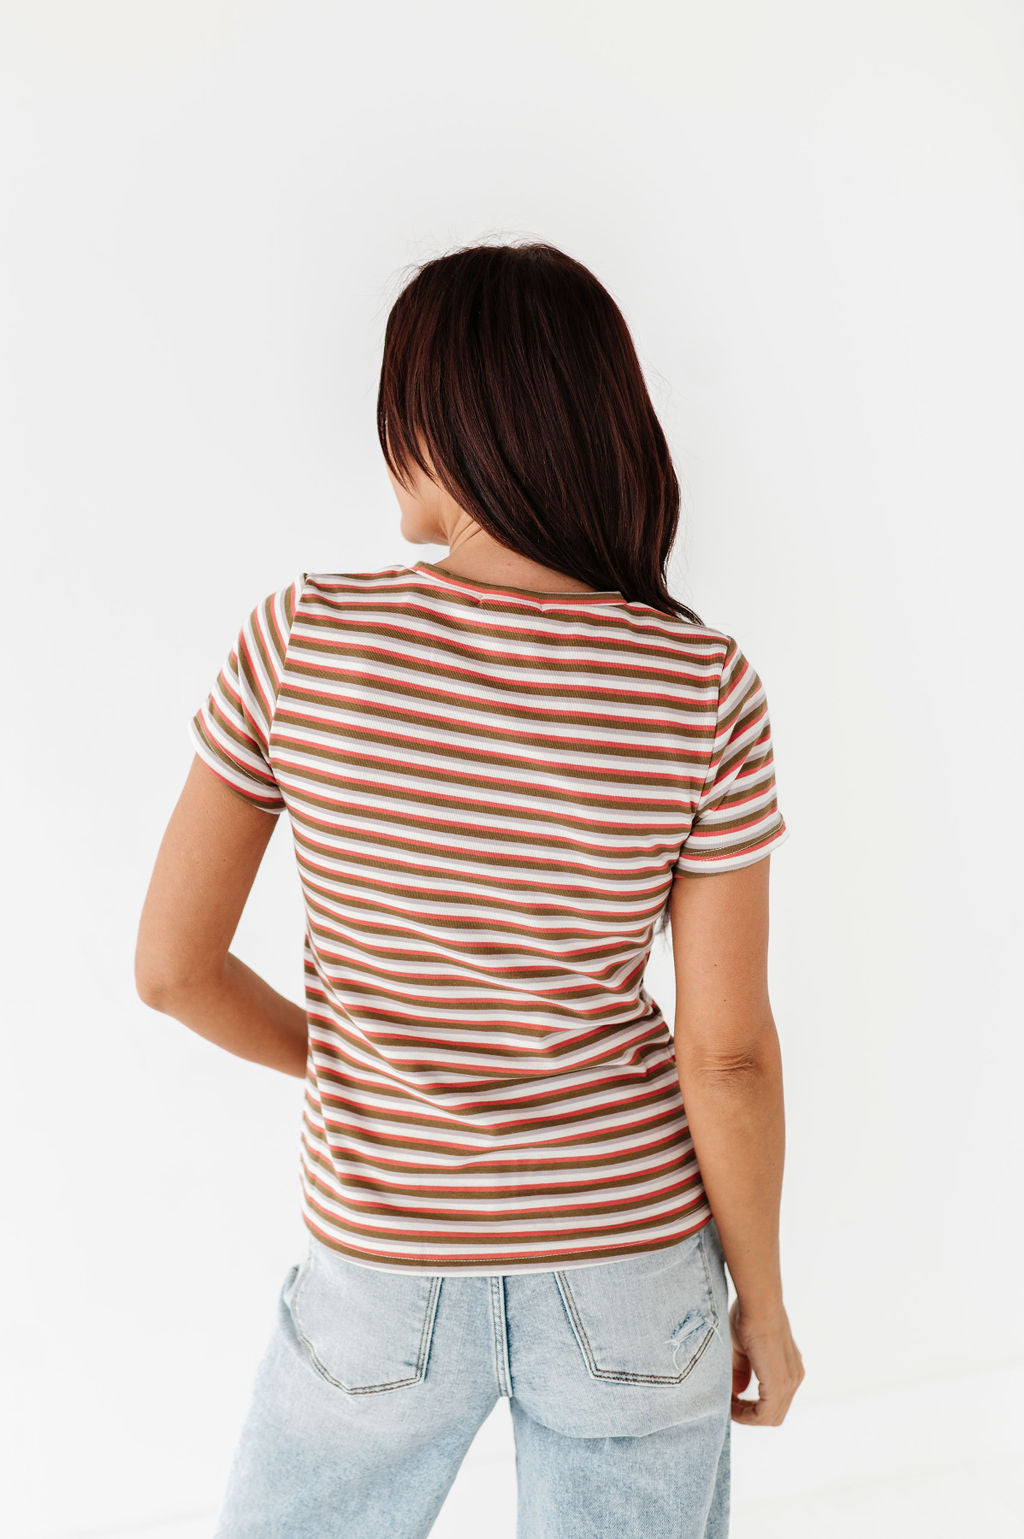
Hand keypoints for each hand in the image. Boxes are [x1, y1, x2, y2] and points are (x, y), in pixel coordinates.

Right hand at [729, 1296, 804, 1424]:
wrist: (758, 1304)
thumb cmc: (749, 1316)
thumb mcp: (743, 1348)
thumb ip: (743, 1370)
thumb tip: (738, 1391)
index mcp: (790, 1368)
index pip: (774, 1400)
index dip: (753, 1406)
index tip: (731, 1399)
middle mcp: (794, 1377)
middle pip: (773, 1413)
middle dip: (749, 1414)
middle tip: (728, 1405)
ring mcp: (789, 1382)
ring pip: (770, 1417)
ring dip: (746, 1416)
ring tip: (727, 1406)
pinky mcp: (779, 1384)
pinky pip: (764, 1414)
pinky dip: (747, 1415)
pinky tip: (731, 1405)